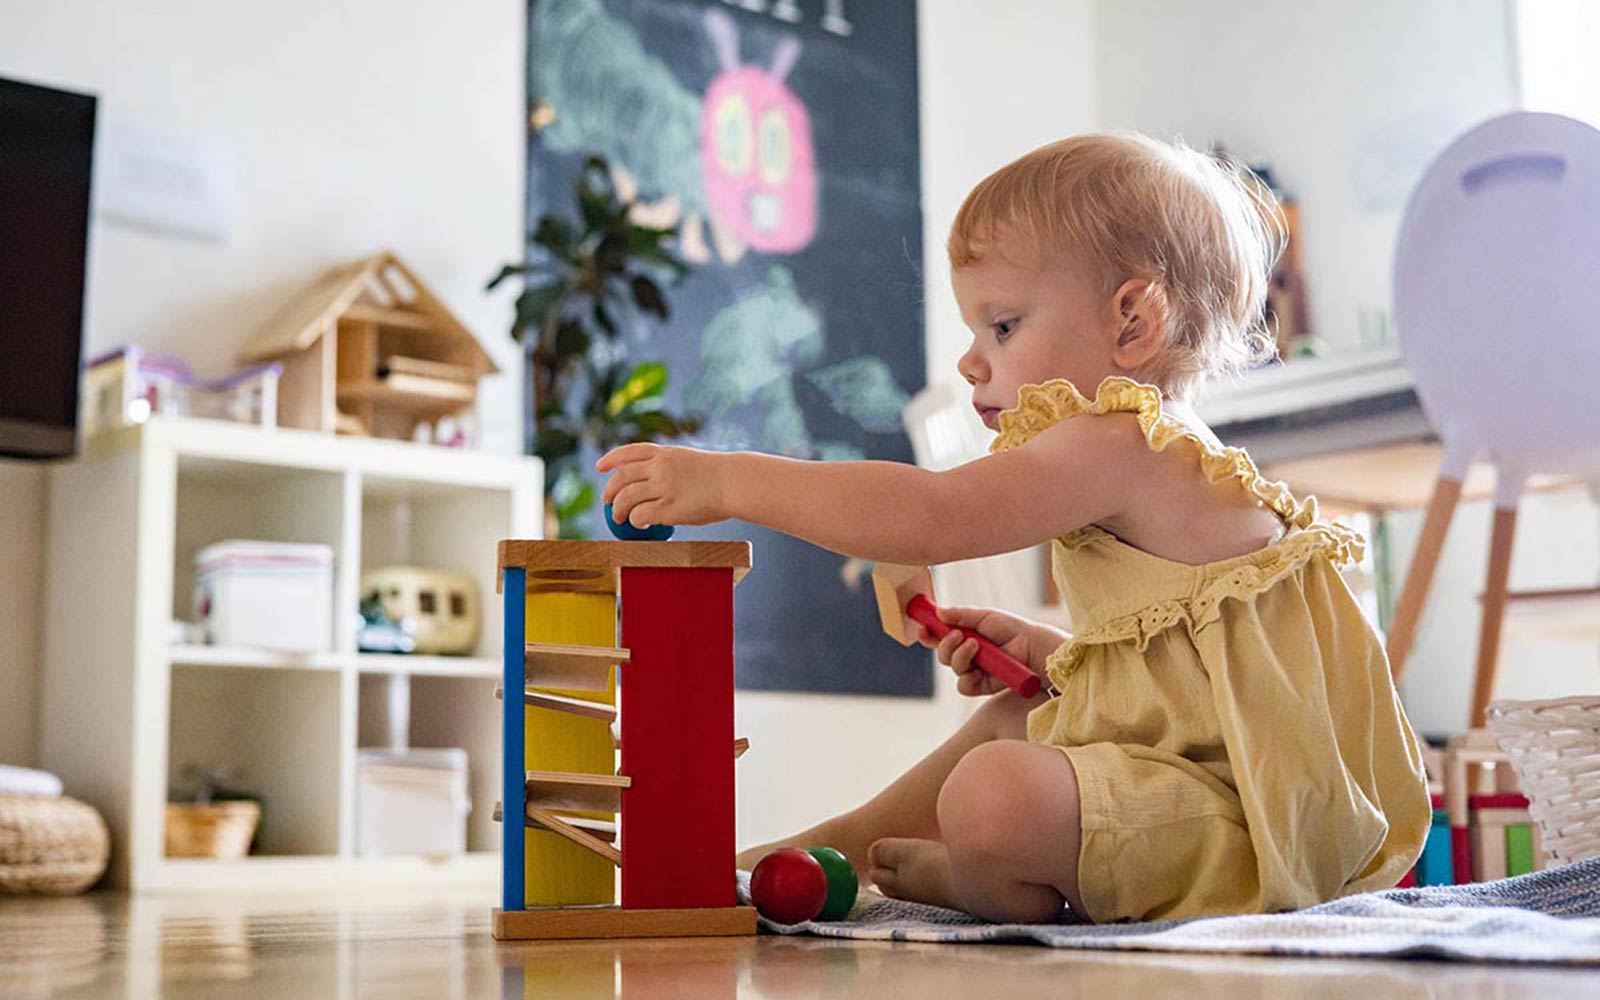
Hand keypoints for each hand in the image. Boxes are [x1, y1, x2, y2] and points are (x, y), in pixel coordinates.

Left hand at [596, 443, 731, 528]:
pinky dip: (635, 521)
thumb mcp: (689, 461)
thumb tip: (652, 484)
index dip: (611, 459)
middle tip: (607, 501)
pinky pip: (640, 516)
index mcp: (666, 453)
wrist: (735, 482)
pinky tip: (640, 525)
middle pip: (622, 477)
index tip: (600, 467)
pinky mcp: (668, 509)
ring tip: (619, 519)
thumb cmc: (719, 476)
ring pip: (626, 498)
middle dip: (610, 489)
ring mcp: (663, 487)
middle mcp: (660, 467)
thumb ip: (669, 468)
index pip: (630, 452)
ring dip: (618, 510)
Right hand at [916, 605, 1056, 697]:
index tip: (923, 629)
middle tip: (958, 635)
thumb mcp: (985, 616)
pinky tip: (980, 666)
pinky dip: (968, 676)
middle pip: (942, 654)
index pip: (941, 638)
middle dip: (945, 644)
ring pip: (952, 668)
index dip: (929, 635)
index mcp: (966, 637)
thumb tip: (938, 612)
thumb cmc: (1012, 629)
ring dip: (959, 656)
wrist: (1033, 647)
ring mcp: (975, 671)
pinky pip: (964, 686)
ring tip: (976, 645)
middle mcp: (969, 655)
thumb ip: (960, 615)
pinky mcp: (983, 686)